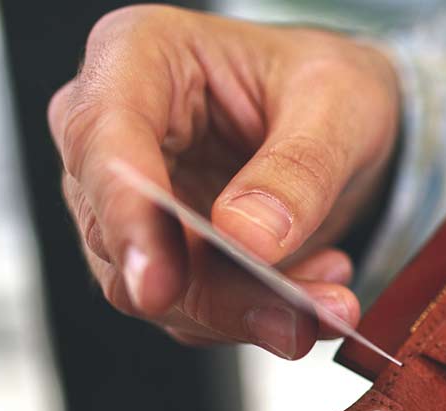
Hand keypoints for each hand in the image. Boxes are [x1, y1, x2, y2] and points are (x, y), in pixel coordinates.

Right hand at [48, 5, 401, 357]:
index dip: (126, 216)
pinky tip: (316, 289)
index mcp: (137, 56)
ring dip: (246, 312)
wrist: (342, 122)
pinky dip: (258, 315)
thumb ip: (298, 168)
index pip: (103, 140)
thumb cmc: (326, 84)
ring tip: (329, 303)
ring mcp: (127, 203)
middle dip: (211, 291)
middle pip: (120, 234)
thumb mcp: (339, 104)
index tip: (160, 285)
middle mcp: (112, 132)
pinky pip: (193, 311)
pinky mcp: (160, 257)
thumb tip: (245, 237)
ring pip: (154, 291)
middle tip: (296, 319)